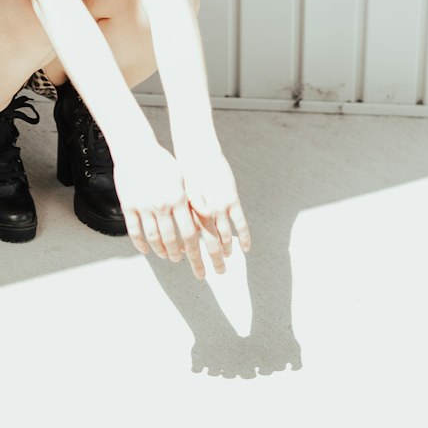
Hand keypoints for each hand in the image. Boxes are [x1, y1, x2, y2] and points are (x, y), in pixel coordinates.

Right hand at [114, 142, 211, 279]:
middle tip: (180, 260)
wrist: (136, 149)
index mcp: (178, 197)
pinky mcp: (128, 206)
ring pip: (153, 237)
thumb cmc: (162, 162)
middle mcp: (161, 204)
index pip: (189, 232)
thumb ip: (195, 197)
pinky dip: (141, 243)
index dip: (194, 250)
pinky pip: (134, 231)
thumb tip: (209, 214)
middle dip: (178, 254)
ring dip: (161, 250)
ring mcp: (143, 206)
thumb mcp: (182, 177)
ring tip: (166, 256)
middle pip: (171, 239)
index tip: (197, 260)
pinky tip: (146, 249)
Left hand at [180, 147, 251, 274]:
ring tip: (227, 259)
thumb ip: (189, 217)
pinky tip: (245, 248)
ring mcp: (221, 207)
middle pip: (211, 245)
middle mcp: (206, 213)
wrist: (197, 154)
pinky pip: (240, 224)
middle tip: (218, 273)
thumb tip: (191, 237)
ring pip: (226, 237)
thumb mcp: (182, 197)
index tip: (200, 271)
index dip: (198, 259)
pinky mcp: (232, 200)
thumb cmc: (186, 176)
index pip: (195, 244)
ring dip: (227, 251)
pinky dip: (244, 237)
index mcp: (191, 214)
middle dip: (214, 261)